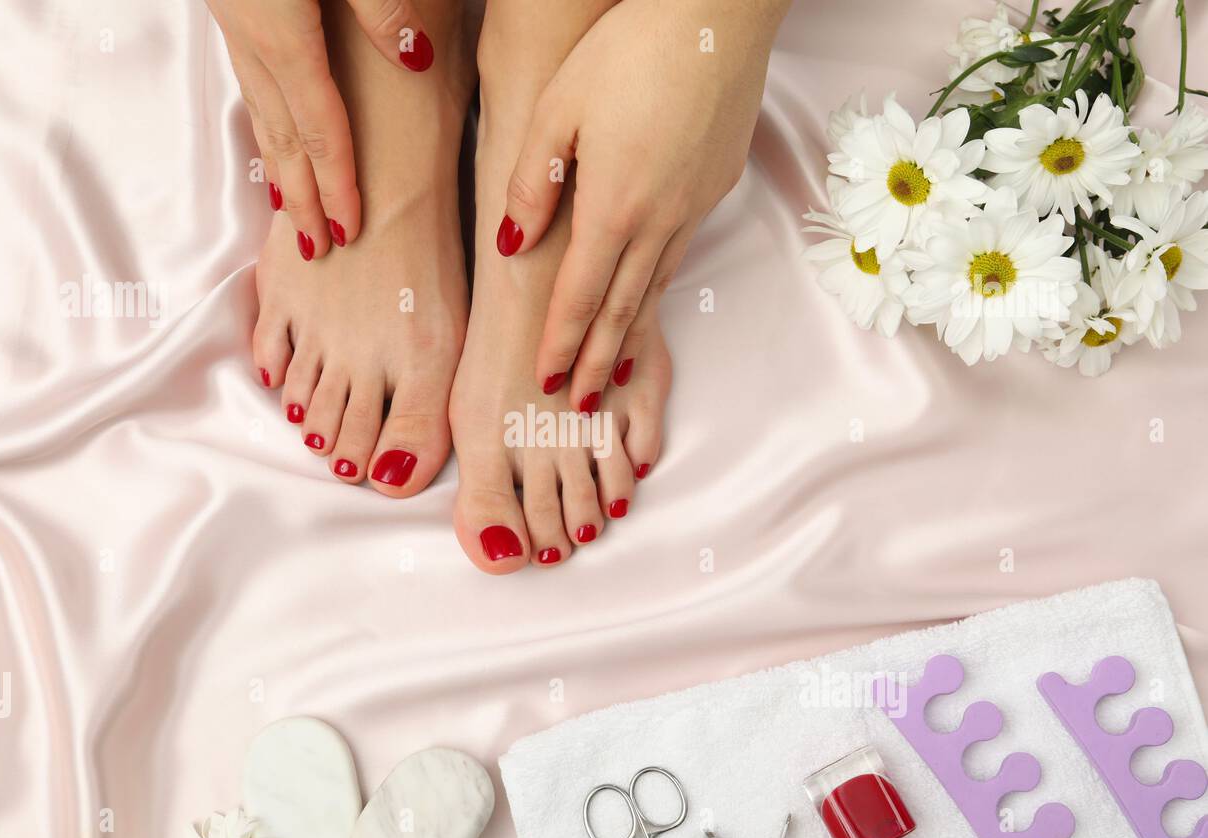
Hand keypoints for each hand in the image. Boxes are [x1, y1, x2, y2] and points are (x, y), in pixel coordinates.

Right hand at [207, 0, 435, 257]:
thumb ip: (380, 10)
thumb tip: (417, 58)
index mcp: (284, 38)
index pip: (319, 131)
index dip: (336, 185)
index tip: (348, 231)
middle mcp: (253, 43)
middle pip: (283, 140)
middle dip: (301, 200)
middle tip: (316, 248)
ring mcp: (234, 28)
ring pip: (259, 115)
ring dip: (277, 168)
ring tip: (291, 211)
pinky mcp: (229, 10)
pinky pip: (249, 86)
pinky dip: (263, 124)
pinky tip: (270, 134)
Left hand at [497, 0, 787, 407]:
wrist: (719, 13)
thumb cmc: (631, 48)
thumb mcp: (559, 108)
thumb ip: (532, 183)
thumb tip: (512, 244)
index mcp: (613, 206)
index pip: (580, 295)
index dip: (562, 342)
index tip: (548, 380)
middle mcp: (659, 219)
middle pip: (623, 309)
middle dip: (599, 362)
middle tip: (584, 404)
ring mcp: (694, 206)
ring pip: (657, 287)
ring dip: (633, 336)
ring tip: (617, 374)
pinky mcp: (717, 186)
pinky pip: (680, 253)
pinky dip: (659, 290)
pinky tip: (649, 298)